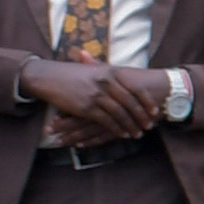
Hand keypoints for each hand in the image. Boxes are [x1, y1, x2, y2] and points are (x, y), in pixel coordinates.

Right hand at [28, 57, 164, 142]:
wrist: (48, 77)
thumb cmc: (71, 73)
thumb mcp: (93, 69)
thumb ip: (110, 74)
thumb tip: (130, 80)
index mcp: (110, 71)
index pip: (135, 88)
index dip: (147, 101)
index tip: (155, 111)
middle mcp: (106, 82)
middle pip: (130, 103)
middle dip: (141, 117)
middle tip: (149, 126)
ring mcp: (96, 95)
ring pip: (120, 114)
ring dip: (130, 126)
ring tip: (137, 134)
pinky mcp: (87, 107)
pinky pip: (107, 121)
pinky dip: (117, 129)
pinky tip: (122, 134)